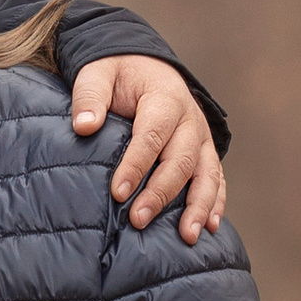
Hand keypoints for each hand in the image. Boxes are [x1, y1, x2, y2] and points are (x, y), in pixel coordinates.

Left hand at [69, 54, 224, 241]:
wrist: (144, 64)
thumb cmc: (117, 73)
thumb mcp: (97, 74)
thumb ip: (89, 96)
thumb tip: (84, 125)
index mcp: (164, 98)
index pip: (152, 136)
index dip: (136, 165)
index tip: (118, 193)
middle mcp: (190, 119)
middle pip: (180, 160)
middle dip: (161, 193)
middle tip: (138, 220)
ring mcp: (201, 137)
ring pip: (206, 174)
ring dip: (198, 206)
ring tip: (186, 236)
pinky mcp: (205, 150)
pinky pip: (216, 178)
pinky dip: (215, 202)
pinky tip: (210, 227)